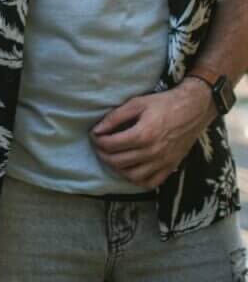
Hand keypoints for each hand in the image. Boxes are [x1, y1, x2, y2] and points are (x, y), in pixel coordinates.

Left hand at [90, 83, 214, 188]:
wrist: (192, 110)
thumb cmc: (162, 103)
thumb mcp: (136, 103)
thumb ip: (115, 117)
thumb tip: (97, 130)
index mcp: (143, 134)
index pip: (111, 145)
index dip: (97, 141)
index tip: (94, 135)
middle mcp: (153, 152)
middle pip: (119, 162)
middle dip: (103, 155)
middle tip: (99, 145)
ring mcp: (163, 162)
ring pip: (132, 176)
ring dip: (117, 169)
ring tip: (112, 157)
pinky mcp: (171, 167)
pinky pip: (151, 182)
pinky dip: (137, 179)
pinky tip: (130, 169)